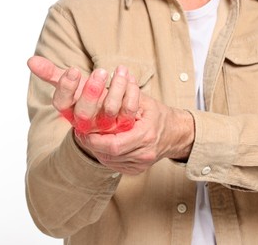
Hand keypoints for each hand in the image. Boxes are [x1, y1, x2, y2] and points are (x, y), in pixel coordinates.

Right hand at [27, 56, 139, 133]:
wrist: (111, 126)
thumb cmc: (89, 100)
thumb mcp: (72, 87)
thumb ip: (52, 74)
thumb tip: (30, 60)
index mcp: (70, 112)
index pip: (61, 104)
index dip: (66, 88)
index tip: (74, 70)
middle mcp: (86, 123)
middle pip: (84, 113)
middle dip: (92, 91)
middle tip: (100, 70)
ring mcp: (106, 127)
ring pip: (110, 110)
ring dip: (117, 87)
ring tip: (120, 69)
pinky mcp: (125, 127)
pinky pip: (129, 111)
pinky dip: (131, 92)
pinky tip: (129, 77)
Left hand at [75, 94, 194, 174]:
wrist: (176, 134)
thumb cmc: (157, 114)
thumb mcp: (143, 101)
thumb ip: (123, 97)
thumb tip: (102, 88)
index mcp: (146, 136)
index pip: (113, 144)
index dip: (95, 139)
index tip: (82, 130)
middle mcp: (144, 154)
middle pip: (109, 154)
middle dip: (91, 144)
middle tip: (81, 133)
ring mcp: (140, 165)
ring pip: (109, 161)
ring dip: (96, 149)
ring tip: (88, 136)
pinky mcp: (136, 170)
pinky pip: (114, 164)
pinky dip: (104, 154)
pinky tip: (100, 144)